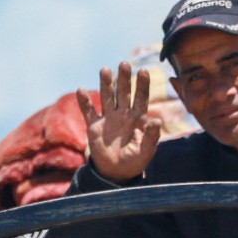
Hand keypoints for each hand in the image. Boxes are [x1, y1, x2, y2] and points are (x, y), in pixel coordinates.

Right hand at [78, 63, 162, 183]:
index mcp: (138, 119)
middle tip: (124, 64)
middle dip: (124, 79)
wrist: (116, 172)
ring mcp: (108, 118)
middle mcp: (123, 114)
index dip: (142, 85)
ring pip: (107, 97)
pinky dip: (85, 102)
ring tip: (105, 70)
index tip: (143, 71)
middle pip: (124, 93)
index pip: (141, 98)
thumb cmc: (135, 161)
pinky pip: (89, 112)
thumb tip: (157, 121)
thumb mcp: (146, 151)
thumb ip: (151, 137)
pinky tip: (81, 90)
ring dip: (106, 84)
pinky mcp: (94, 126)